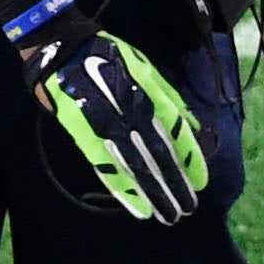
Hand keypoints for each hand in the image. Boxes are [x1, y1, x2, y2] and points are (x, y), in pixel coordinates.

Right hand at [25, 30, 206, 223]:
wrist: (62, 49)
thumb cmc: (108, 56)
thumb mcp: (145, 69)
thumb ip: (168, 98)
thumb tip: (192, 126)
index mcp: (148, 96)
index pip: (176, 134)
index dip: (190, 160)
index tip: (201, 182)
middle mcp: (131, 115)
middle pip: (159, 157)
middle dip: (175, 185)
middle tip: (188, 208)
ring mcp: (107, 127)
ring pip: (136, 168)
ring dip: (153, 194)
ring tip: (167, 214)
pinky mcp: (84, 136)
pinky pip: (107, 168)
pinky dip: (123, 190)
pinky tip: (137, 206)